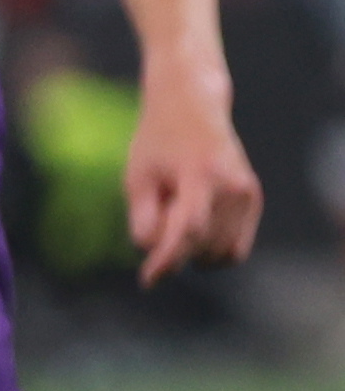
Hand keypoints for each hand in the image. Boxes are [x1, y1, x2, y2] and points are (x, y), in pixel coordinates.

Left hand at [128, 73, 262, 280]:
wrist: (193, 110)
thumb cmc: (157, 144)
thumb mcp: (137, 176)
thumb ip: (144, 218)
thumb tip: (156, 254)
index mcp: (201, 174)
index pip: (188, 229)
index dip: (168, 259)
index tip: (147, 280)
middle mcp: (233, 186)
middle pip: (200, 246)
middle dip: (173, 247)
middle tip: (160, 211)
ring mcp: (248, 194)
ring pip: (218, 254)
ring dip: (192, 250)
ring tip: (177, 211)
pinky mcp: (253, 202)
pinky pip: (233, 249)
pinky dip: (209, 249)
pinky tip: (193, 225)